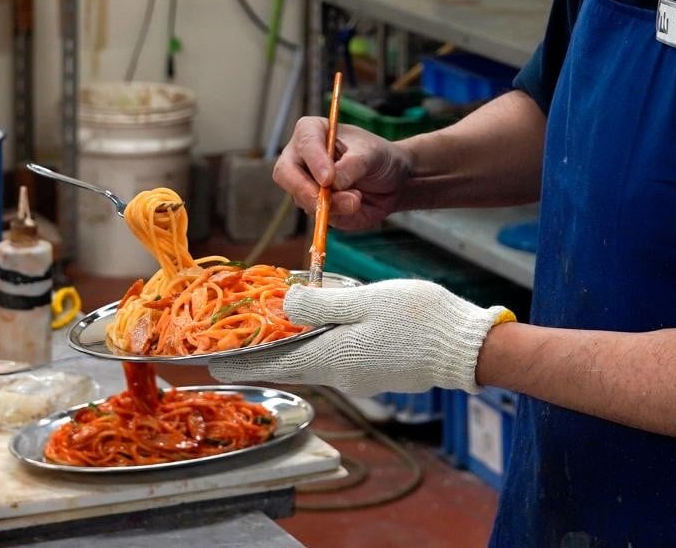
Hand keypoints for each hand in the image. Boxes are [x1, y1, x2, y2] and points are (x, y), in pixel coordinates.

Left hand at [210, 280, 514, 396]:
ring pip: (314, 360)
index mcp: (332, 356)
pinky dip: (319, 346)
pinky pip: (337, 358)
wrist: (466, 347)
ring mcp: (362, 376)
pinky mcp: (378, 371)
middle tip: (231, 350)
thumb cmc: (418, 318)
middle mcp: (342, 373)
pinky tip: (320, 330)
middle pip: (290, 364)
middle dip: (260, 355)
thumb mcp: (365, 300)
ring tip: (271, 334)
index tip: (208, 364)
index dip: (240, 363)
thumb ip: (321, 302)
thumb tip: (285, 304)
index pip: (273, 363)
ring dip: (290, 349)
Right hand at [273, 117, 412, 229]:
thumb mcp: (371, 154)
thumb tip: (333, 184)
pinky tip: (355, 205)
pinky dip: (338, 215)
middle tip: (324, 201)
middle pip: (284, 174)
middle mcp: (301, 157)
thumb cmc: (378, 156)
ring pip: (303, 199)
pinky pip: (319, 216)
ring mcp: (304, 184)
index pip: (304, 143)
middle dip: (304, 190)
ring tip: (358, 198)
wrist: (392, 180)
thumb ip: (352, 166)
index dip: (314, 161)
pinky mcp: (314, 206)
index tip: (328, 179)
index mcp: (312, 131)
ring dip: (331, 205)